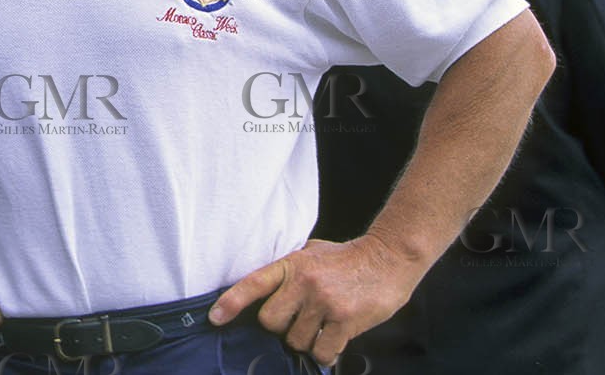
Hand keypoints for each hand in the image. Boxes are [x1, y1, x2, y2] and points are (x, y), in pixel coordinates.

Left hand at [209, 235, 421, 365]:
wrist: (389, 257)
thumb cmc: (346, 259)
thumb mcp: (311, 253)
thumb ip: (288, 270)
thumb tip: (264, 290)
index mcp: (292, 264)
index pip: (253, 284)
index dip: (231, 303)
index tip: (215, 319)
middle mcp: (304, 282)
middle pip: (270, 322)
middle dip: (281, 327)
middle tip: (301, 319)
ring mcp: (324, 302)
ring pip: (296, 341)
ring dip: (307, 340)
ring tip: (323, 325)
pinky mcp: (345, 320)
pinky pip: (321, 352)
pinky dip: (325, 353)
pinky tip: (334, 339)